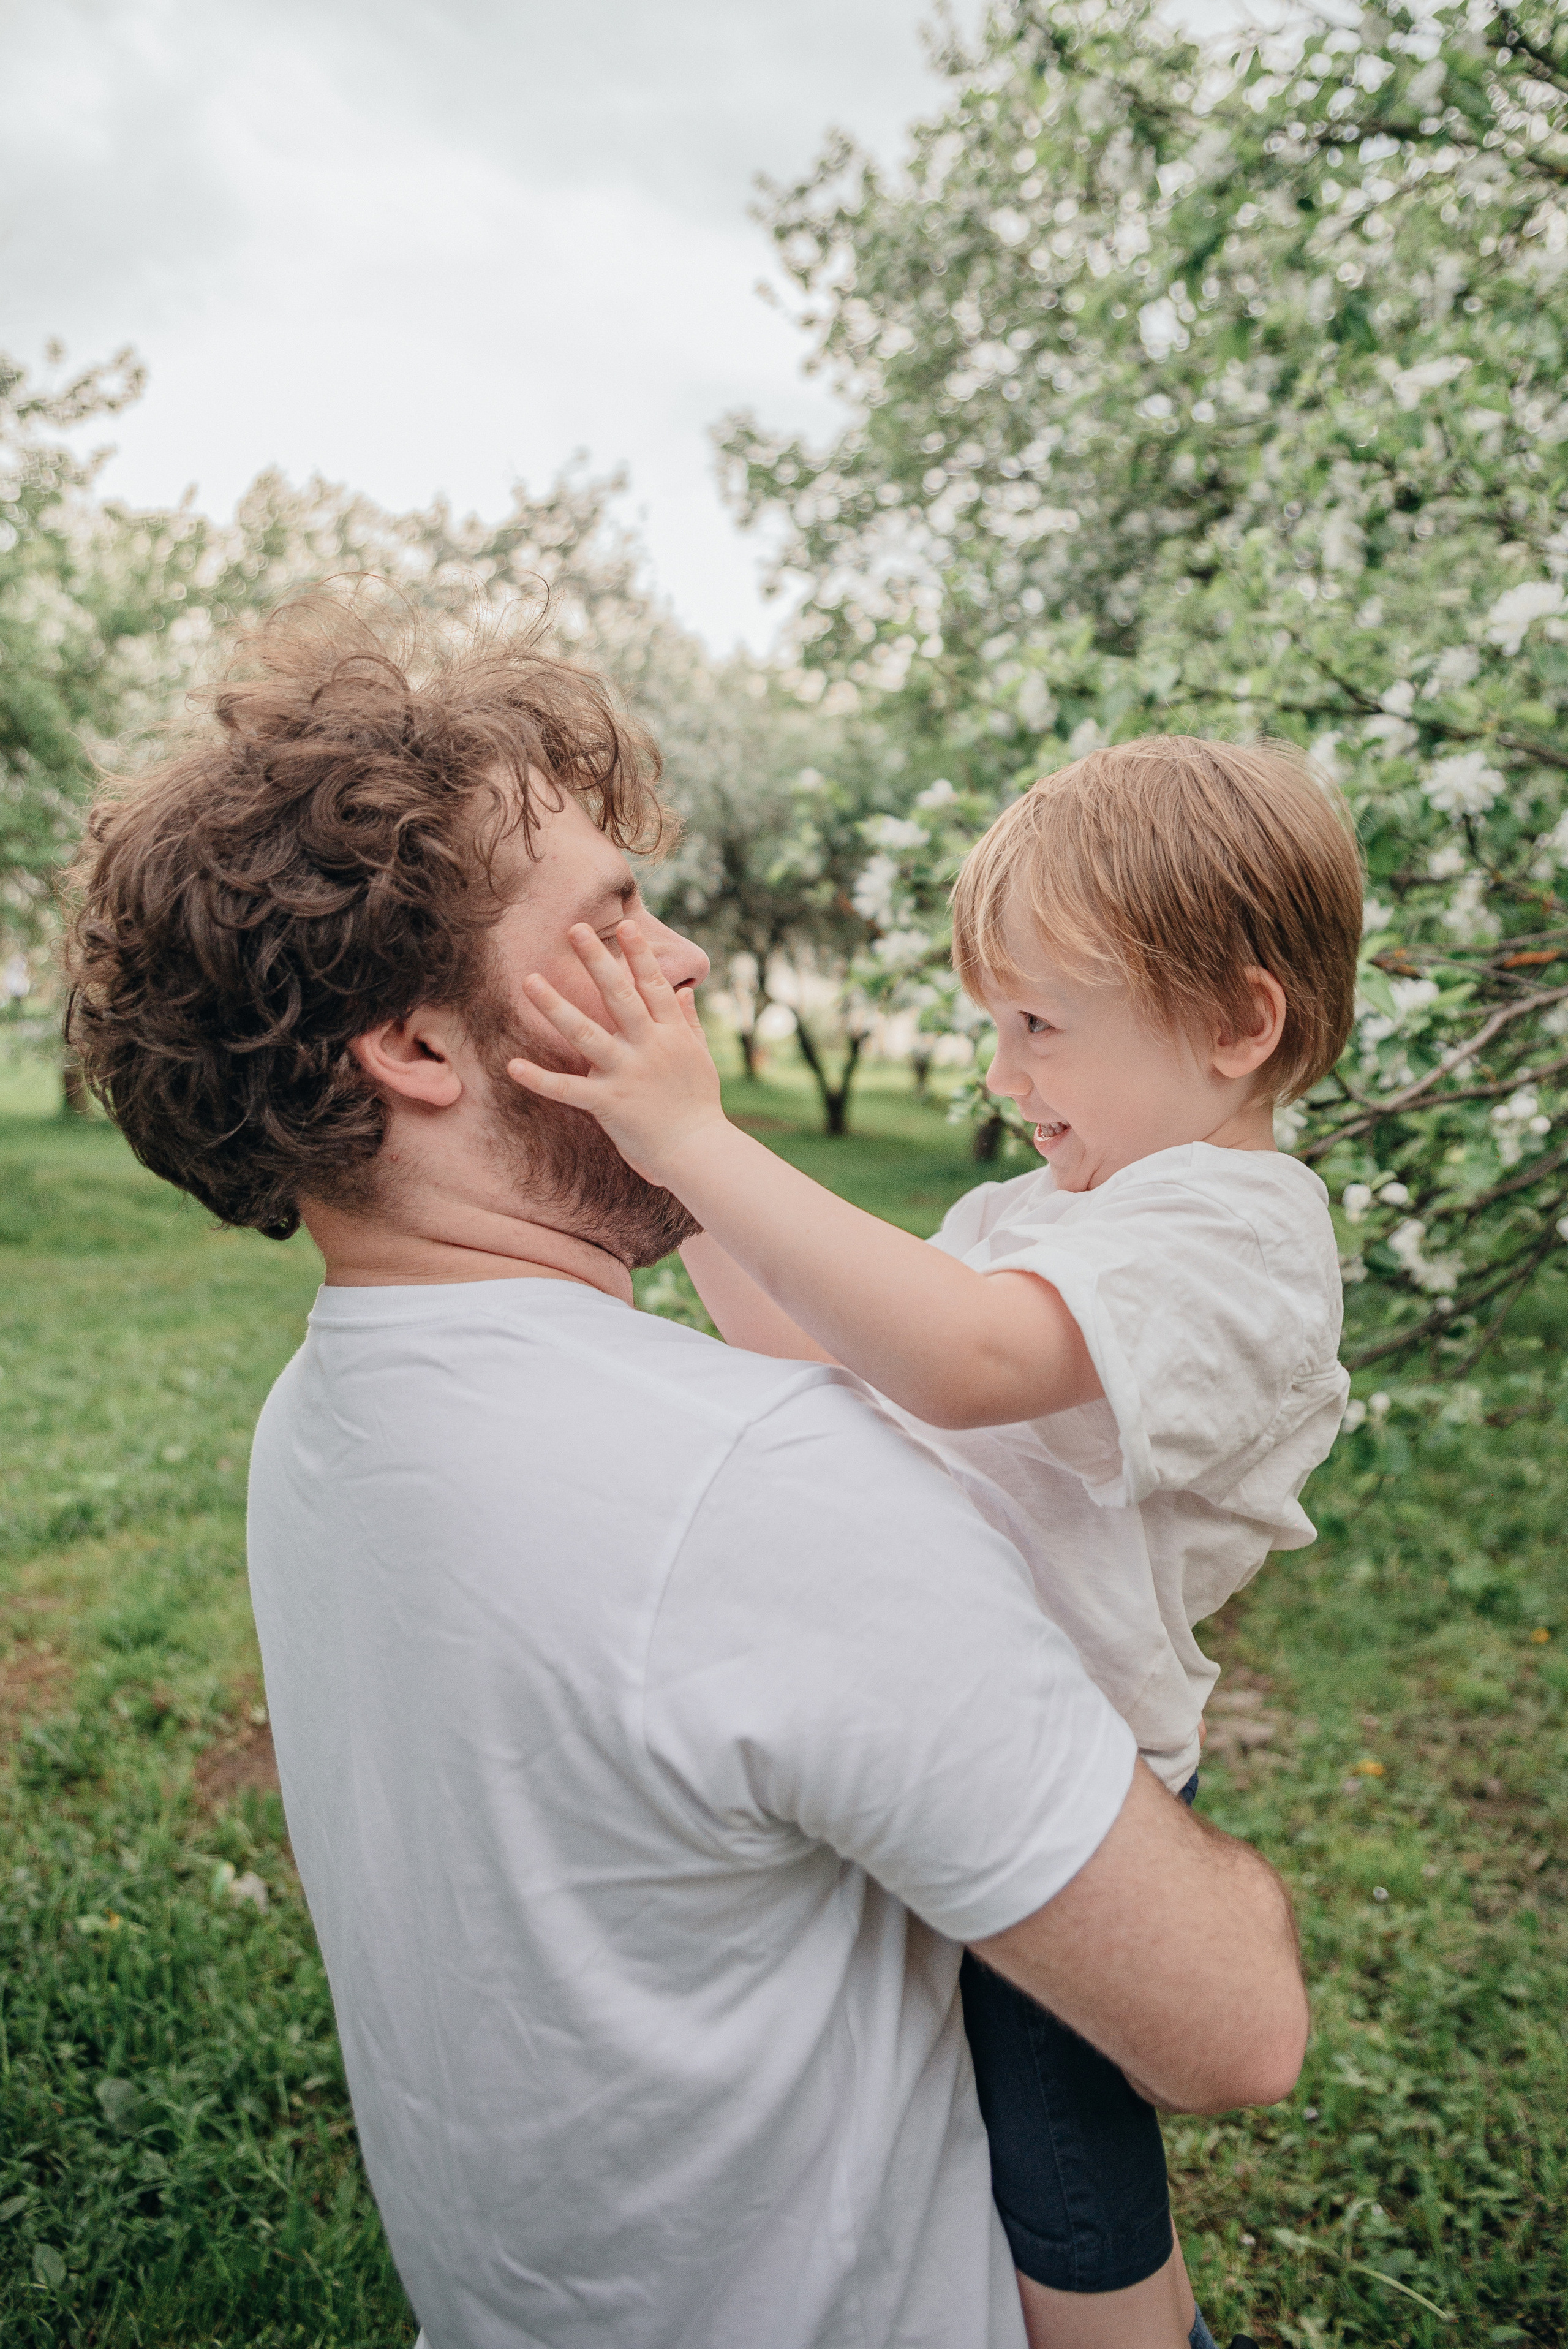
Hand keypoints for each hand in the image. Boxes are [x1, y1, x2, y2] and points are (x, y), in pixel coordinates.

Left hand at [508, 921, 725, 1183]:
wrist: (698, 1150)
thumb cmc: (699, 1105)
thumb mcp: (701, 1058)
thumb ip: (691, 1024)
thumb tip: (686, 993)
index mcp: (671, 1035)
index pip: (654, 986)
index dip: (639, 955)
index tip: (625, 925)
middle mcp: (648, 1047)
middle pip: (618, 996)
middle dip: (596, 961)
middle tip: (574, 930)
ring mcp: (626, 1074)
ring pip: (585, 1033)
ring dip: (555, 1006)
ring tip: (529, 980)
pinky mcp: (608, 1103)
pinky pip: (567, 1089)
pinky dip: (540, 1079)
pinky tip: (513, 1066)